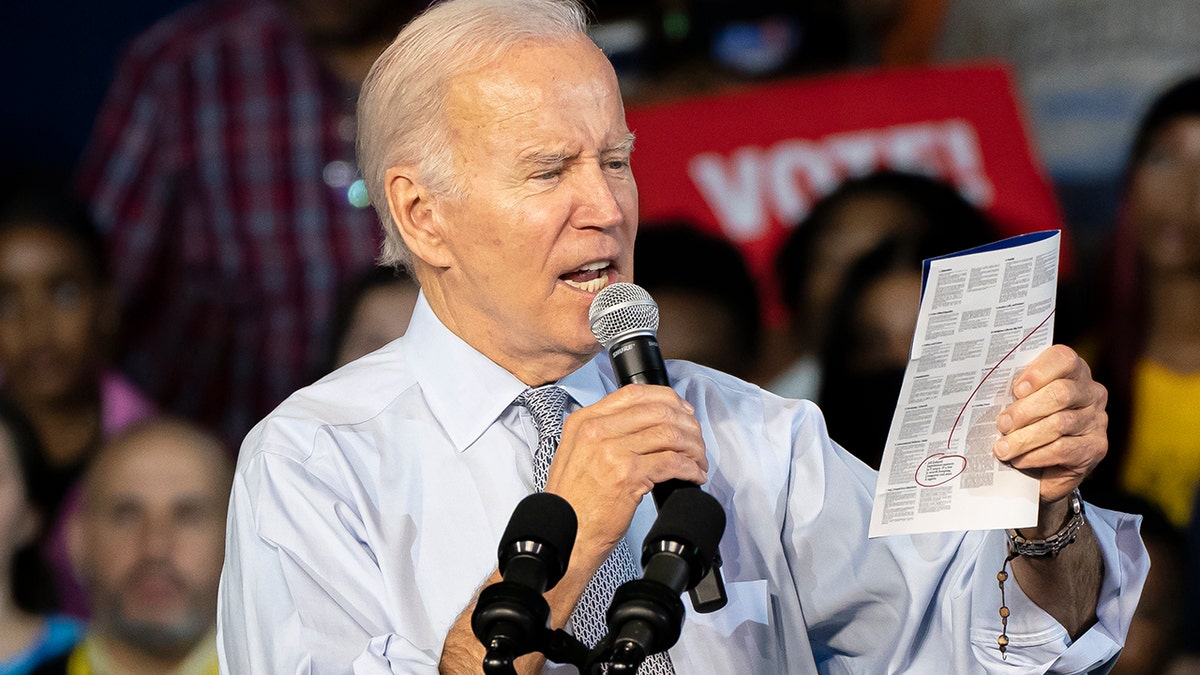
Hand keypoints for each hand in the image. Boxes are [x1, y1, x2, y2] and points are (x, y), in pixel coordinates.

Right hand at [545, 384, 706, 568]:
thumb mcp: (577, 453)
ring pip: (670, 434)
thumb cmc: (573, 500)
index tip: (682, 412)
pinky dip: (690, 468)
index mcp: (584, 421)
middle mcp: (596, 430)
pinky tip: (694, 476)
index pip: (634, 393)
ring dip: (693, 448)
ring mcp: (612, 451)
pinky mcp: (628, 475)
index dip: (667, 399)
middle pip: (658, 410)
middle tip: (696, 440)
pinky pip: (672, 462)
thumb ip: (603, 432)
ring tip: (698, 461)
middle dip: (687, 424)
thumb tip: (644, 422)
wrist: (564, 533)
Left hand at [992, 344, 1107, 503]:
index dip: (1039, 373)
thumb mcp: (1021, 403)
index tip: (1016, 390)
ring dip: (1025, 437)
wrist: (1045, 467)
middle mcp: (1090, 393)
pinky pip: (1063, 449)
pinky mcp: (1096, 448)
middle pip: (1061, 393)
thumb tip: (989, 396)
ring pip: (1059, 424)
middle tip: (1002, 424)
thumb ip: (1015, 394)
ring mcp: (1096, 420)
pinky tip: (1019, 459)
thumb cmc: (1028, 424)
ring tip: (1002, 448)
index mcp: (1072, 372)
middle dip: (1025, 410)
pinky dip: (1035, 455)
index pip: (1063, 359)